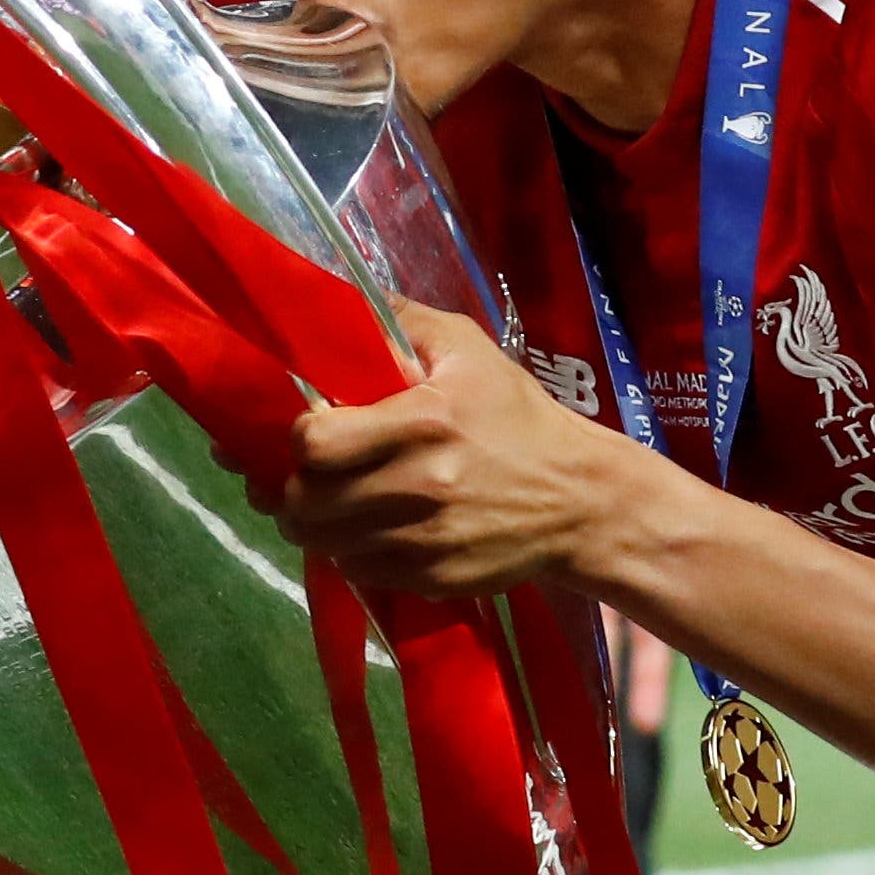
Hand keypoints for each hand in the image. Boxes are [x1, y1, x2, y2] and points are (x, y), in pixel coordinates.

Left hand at [267, 299, 623, 596]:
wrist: (581, 499)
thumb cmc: (517, 416)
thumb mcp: (467, 349)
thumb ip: (399, 319)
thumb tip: (336, 295)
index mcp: (423, 422)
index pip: (314, 441)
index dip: (300, 435)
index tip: (313, 427)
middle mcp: (417, 487)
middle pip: (304, 503)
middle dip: (293, 486)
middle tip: (308, 473)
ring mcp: (422, 541)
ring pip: (322, 543)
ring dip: (315, 523)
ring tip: (330, 502)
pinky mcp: (430, 580)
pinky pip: (358, 571)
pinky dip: (351, 551)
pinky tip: (370, 528)